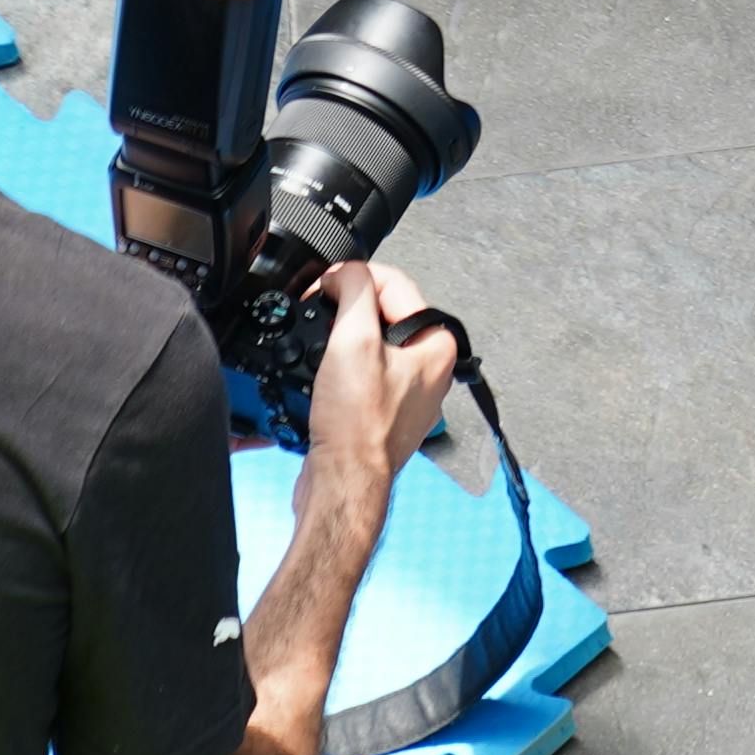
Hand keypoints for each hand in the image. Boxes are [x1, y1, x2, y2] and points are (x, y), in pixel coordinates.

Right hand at [298, 259, 460, 486]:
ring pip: (370, 343)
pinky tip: (323, 378)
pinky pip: (361, 373)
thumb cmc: (355, 425)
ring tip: (320, 350)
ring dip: (340, 339)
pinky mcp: (382, 412)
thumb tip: (347, 272)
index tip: (324, 287)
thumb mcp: (352, 340)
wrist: (341, 482)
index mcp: (436, 345)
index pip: (394, 283)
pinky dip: (339, 368)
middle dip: (346, 309)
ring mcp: (407, 393)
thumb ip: (354, 292)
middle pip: (382, 312)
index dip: (353, 278)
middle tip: (318, 315)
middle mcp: (430, 368)